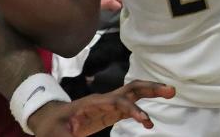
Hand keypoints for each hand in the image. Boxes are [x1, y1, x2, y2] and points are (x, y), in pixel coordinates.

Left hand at [27, 81, 174, 135]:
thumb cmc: (50, 126)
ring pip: (134, 94)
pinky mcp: (109, 113)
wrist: (47, 120)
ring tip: (171, 92)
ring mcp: (109, 105)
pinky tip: (149, 121)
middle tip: (171, 90)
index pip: (118, 101)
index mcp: (94, 103)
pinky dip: (141, 111)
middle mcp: (105, 100)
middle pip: (132, 88)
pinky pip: (129, 108)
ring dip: (152, 92)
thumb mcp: (56, 134)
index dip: (133, 109)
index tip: (146, 121)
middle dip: (152, 88)